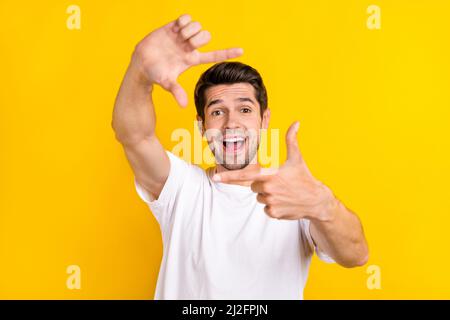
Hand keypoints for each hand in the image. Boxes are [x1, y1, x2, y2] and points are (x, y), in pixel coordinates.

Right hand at [131, 14, 242, 106]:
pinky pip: (186, 18)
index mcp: (192, 59)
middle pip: (207, 36)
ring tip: (179, 36)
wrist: (141, 62)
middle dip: (199, 38)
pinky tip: (176, 28)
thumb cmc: (155, 74)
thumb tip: (184, 106)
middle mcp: (190, 47)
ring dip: (190, 30)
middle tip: (187, 43)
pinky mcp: (174, 27)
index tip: (242, 51)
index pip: (214, 55)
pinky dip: (184, 21)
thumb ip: (177, 92)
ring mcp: (183, 36)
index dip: (227, 52)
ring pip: (198, 26)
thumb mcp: (167, 83)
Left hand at [212, 121, 337, 220]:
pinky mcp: (273, 213)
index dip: (228, 176)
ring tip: (283, 192)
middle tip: (278, 183)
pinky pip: (265, 208)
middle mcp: (268, 189)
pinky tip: (284, 201)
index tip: (215, 177)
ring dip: (267, 195)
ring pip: (259, 197)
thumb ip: (291, 140)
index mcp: (270, 174)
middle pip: (253, 186)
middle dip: (262, 184)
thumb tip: (296, 122)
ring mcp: (270, 202)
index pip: (245, 175)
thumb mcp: (297, 158)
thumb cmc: (305, 177)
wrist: (316, 200)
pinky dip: (273, 205)